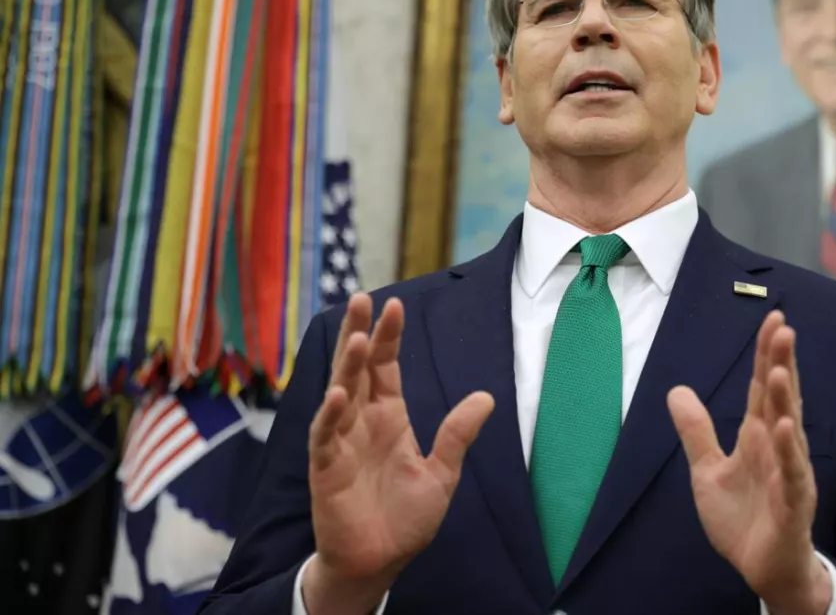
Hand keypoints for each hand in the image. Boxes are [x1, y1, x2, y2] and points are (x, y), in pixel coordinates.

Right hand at [304, 293, 494, 609]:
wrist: (381, 561)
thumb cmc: (405, 518)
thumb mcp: (442, 472)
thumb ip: (458, 434)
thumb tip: (485, 397)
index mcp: (388, 417)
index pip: (386, 367)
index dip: (390, 337)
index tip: (395, 304)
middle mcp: (361, 422)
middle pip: (358, 368)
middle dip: (360, 333)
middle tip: (361, 298)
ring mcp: (341, 442)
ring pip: (340, 393)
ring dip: (346, 366)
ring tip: (359, 336)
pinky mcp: (326, 468)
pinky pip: (325, 435)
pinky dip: (330, 414)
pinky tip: (339, 393)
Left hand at [667, 310, 830, 614]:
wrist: (762, 568)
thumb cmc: (743, 518)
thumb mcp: (707, 470)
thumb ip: (696, 431)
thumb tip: (677, 390)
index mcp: (759, 436)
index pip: (761, 388)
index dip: (766, 355)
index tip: (772, 320)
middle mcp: (778, 447)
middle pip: (779, 398)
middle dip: (781, 362)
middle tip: (782, 327)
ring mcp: (788, 473)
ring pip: (789, 430)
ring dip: (784, 399)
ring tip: (779, 369)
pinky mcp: (792, 503)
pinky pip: (791, 474)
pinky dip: (788, 452)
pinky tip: (784, 428)